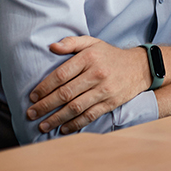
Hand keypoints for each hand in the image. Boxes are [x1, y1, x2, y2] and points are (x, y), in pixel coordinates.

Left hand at [25, 36, 148, 133]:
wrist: (140, 67)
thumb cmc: (110, 55)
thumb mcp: (92, 42)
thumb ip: (71, 42)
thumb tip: (51, 47)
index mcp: (88, 57)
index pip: (61, 74)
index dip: (44, 87)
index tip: (32, 97)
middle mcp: (96, 74)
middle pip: (65, 93)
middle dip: (45, 105)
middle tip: (31, 114)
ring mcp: (104, 90)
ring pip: (76, 107)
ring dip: (57, 118)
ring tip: (43, 125)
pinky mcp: (111, 103)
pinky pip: (90, 115)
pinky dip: (75, 124)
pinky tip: (63, 128)